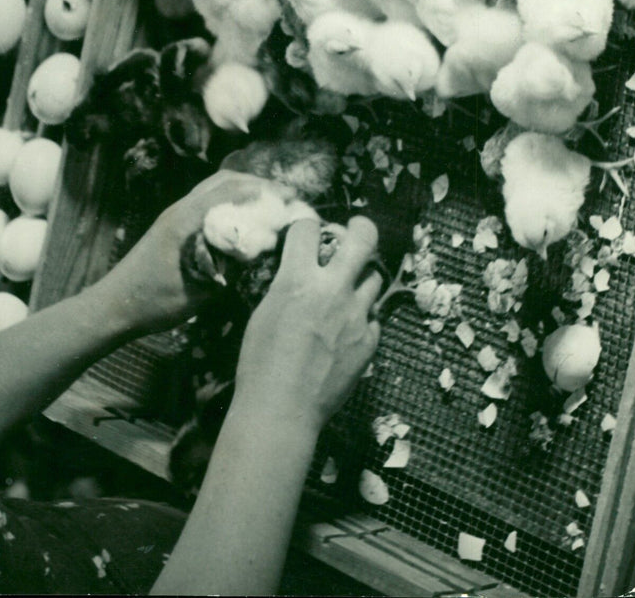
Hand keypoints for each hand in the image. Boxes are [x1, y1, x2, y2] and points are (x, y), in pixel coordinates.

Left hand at [101, 171, 273, 333]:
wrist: (114, 306)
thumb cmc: (153, 302)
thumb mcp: (199, 291)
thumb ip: (229, 268)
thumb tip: (263, 251)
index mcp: (186, 219)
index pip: (231, 189)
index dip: (264, 190)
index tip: (291, 198)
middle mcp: (181, 208)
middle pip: (225, 179)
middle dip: (258, 184)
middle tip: (286, 199)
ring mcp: (175, 213)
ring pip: (215, 187)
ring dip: (243, 190)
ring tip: (270, 205)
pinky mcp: (173, 223)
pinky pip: (207, 200)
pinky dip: (230, 200)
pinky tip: (244, 219)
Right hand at [233, 217, 380, 434]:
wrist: (282, 409)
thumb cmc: (259, 361)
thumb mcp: (265, 310)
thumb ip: (288, 283)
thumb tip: (299, 269)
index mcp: (298, 279)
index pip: (309, 227)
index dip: (306, 226)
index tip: (306, 232)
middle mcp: (333, 290)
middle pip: (363, 239)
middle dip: (360, 228)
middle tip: (355, 231)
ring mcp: (357, 316)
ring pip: (375, 276)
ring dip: (361, 275)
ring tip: (349, 285)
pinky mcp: (370, 341)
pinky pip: (374, 316)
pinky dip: (363, 315)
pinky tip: (348, 326)